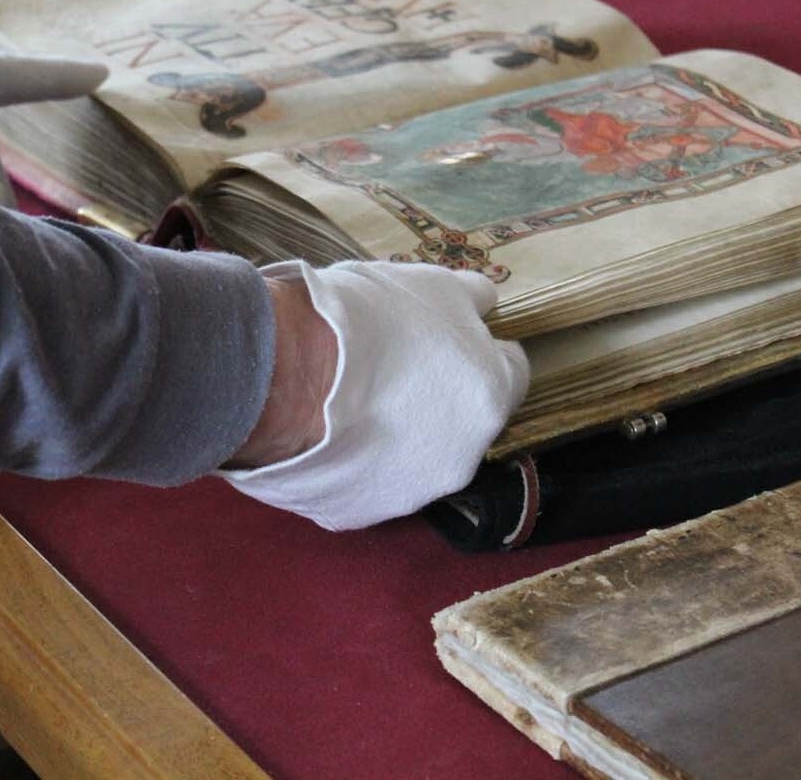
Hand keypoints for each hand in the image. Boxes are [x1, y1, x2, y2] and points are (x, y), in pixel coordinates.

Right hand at [218, 260, 529, 530]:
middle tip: (396, 367)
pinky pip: (366, 483)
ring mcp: (411, 494)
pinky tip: (328, 430)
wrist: (287, 373)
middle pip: (464, 422)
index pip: (513, 373)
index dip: (482, 350)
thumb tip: (485, 304)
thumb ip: (472, 299)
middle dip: (440, 398)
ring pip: (416, 459)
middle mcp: (463, 457)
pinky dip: (356, 460)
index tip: (453, 340)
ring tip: (354, 398)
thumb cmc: (368, 321)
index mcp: (490, 398)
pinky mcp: (359, 514)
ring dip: (399, 432)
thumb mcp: (434, 285)